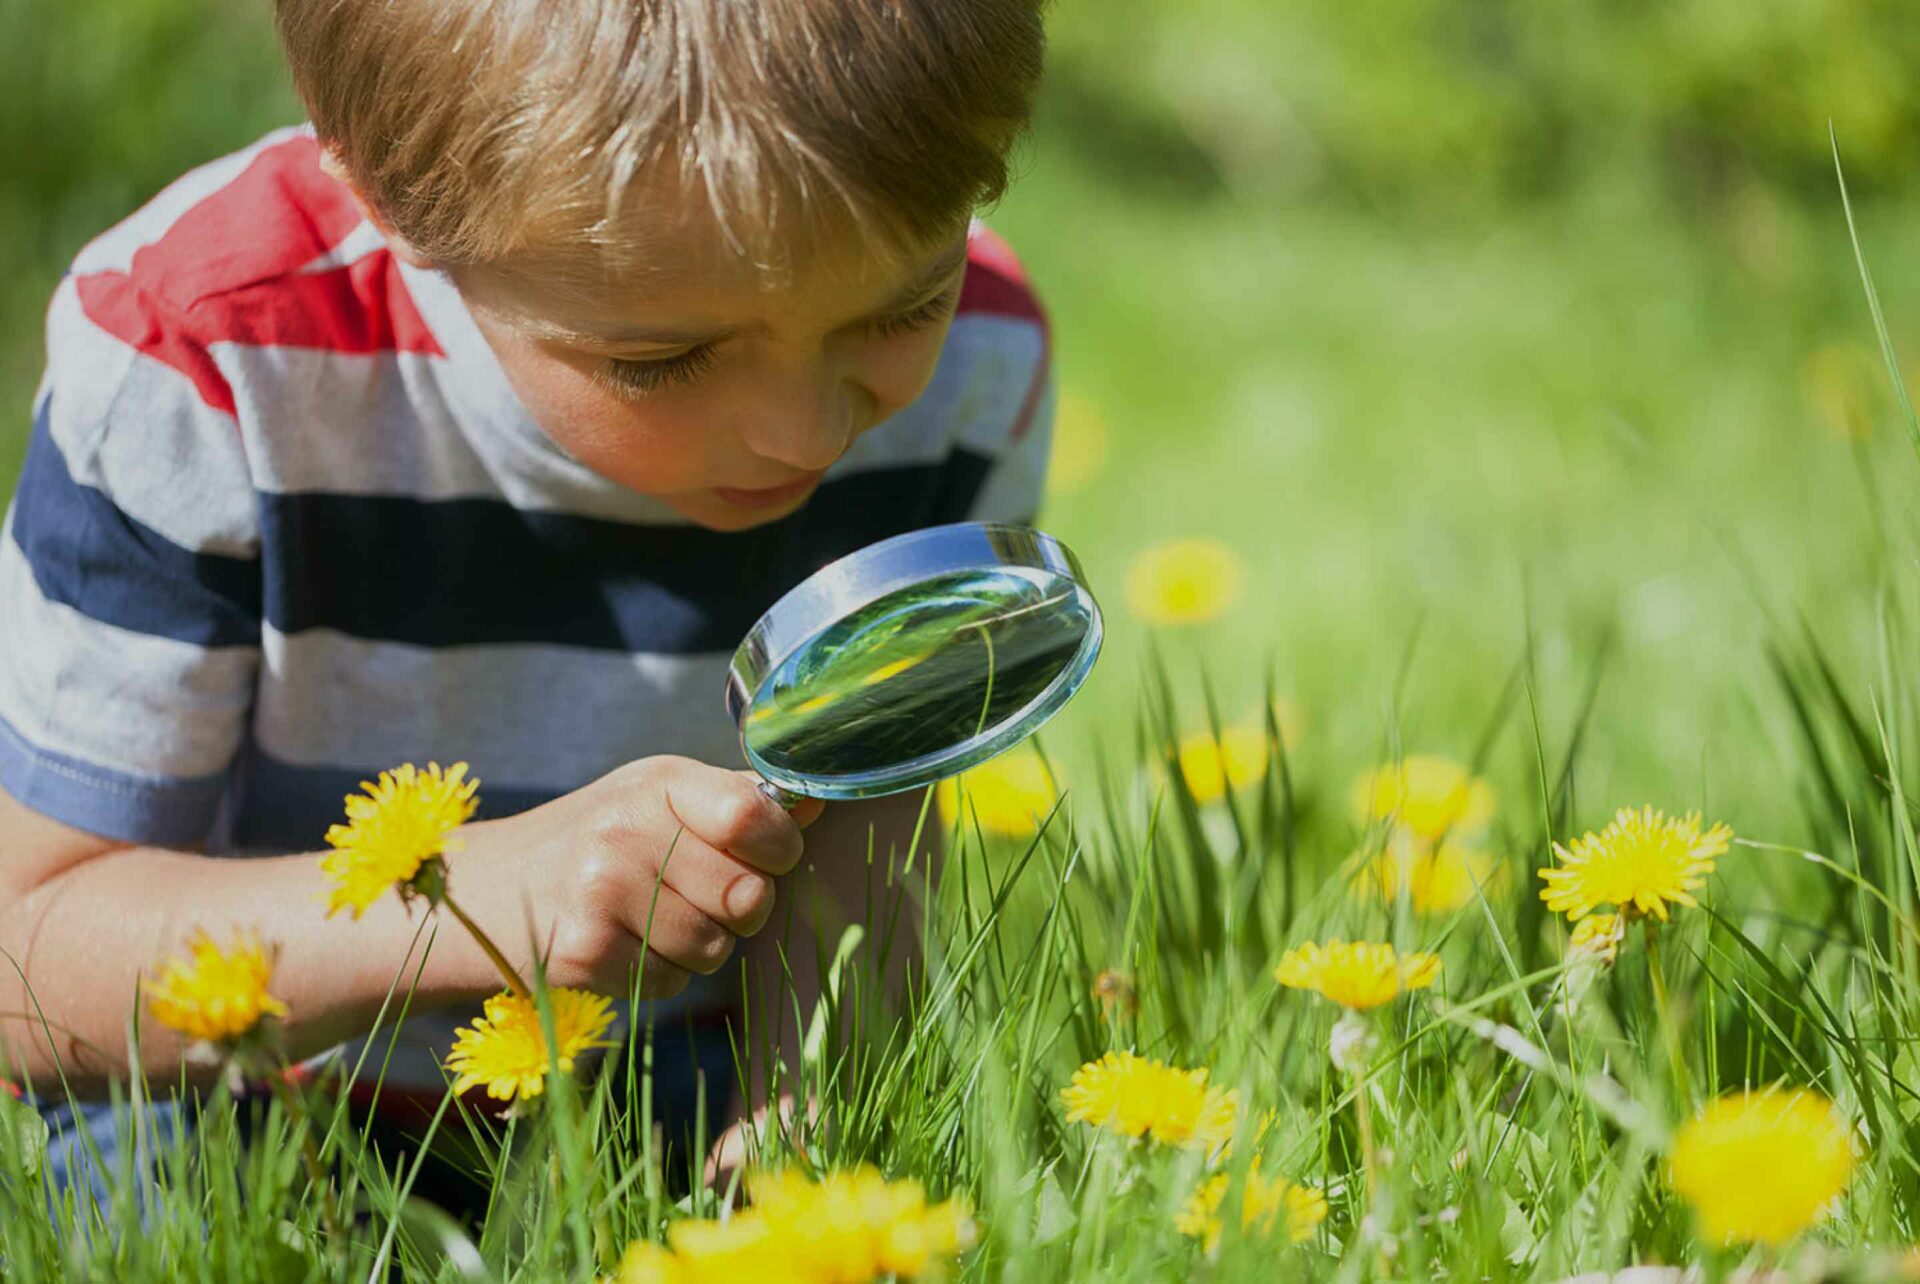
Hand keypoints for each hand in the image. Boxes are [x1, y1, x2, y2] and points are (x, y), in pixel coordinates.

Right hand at [461, 757, 822, 999]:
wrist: (481, 891)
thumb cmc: (592, 842)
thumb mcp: (656, 800)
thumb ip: (735, 803)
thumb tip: (818, 800)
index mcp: (657, 782)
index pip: (753, 816)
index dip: (779, 848)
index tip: (765, 856)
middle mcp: (626, 829)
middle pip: (747, 896)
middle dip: (740, 910)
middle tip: (700, 897)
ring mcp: (599, 891)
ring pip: (715, 948)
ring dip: (698, 948)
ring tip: (651, 920)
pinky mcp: (582, 952)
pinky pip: (671, 983)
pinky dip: (658, 975)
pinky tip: (621, 945)